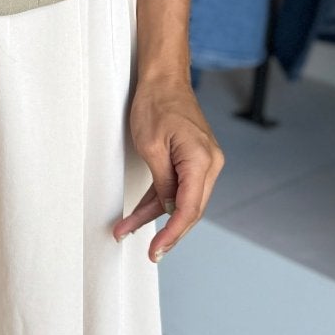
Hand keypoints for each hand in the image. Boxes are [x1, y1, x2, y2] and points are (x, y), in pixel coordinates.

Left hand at [116, 77, 224, 260]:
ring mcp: (203, 163)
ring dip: (155, 217)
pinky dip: (158, 201)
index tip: (157, 250)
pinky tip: (138, 216)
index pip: (190, 208)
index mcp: (201, 160)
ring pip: (182, 201)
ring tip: (125, 230)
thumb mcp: (151, 147)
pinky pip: (177, 188)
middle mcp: (209, 164)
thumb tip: (168, 209)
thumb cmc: (156, 105)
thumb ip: (162, 182)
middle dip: (167, 232)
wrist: (164, 80)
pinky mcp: (193, 161)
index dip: (173, 233)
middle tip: (149, 254)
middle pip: (190, 209)